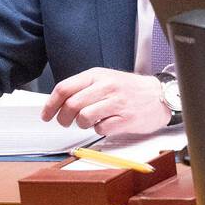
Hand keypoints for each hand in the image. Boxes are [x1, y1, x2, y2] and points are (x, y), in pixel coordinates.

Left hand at [42, 68, 170, 135]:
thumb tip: (57, 103)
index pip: (64, 88)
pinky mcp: (126, 118)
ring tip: (89, 122)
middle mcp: (106, 86)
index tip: (46, 115)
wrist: (159, 95)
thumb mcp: (105, 79)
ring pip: (84, 117)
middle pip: (71, 104)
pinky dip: (99, 129)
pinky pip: (101, 128)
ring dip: (81, 124)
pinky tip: (106, 123)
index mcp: (97, 74)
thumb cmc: (128, 89)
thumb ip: (83, 88)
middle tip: (65, 123)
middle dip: (63, 118)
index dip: (50, 104)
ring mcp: (117, 102)